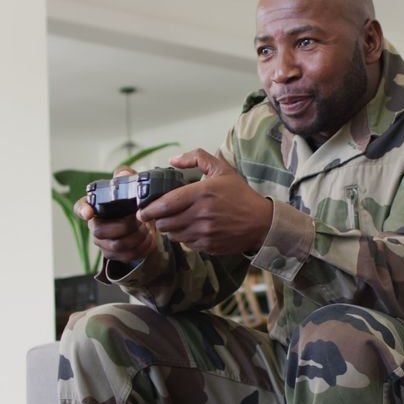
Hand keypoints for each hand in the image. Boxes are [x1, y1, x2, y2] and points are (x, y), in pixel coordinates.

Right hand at [75, 165, 158, 263]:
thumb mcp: (131, 184)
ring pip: (117, 245)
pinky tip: (147, 237)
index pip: (80, 207)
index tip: (89, 213)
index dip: (82, 210)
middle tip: (140, 218)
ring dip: (137, 236)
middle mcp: (94, 225)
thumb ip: (127, 175)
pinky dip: (142, 246)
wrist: (145, 221)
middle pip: (101, 231)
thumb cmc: (132, 201)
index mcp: (94, 205)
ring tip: (146, 226)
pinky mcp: (114, 254)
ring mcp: (103, 242)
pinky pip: (128, 255)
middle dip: (125, 226)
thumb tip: (124, 174)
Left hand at [136, 149, 272, 254]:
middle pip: (165, 222)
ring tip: (174, 220)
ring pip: (173, 235)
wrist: (261, 222)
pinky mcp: (208, 246)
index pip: (166, 204)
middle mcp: (201, 214)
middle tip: (159, 214)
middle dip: (158, 219)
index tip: (141, 211)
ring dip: (170, 229)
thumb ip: (197, 158)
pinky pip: (185, 244)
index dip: (149, 209)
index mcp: (202, 193)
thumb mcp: (222, 169)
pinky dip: (183, 237)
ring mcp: (205, 232)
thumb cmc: (240, 194)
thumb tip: (173, 160)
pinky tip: (190, 229)